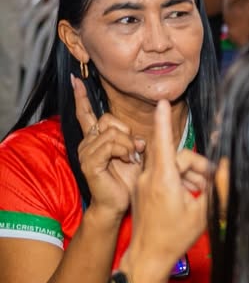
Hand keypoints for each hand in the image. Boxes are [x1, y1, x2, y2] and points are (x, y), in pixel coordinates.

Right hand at [72, 75, 145, 218]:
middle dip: (128, 133)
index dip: (81, 97)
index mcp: (95, 139)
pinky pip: (110, 145)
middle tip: (135, 151)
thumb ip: (132, 140)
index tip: (76, 79)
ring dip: (129, 145)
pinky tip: (128, 161)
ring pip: (112, 133)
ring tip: (132, 159)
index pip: (86, 113)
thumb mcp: (134, 154)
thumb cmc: (128, 180)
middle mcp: (87, 143)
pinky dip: (125, 151)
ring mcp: (86, 152)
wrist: (119, 203)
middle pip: (108, 119)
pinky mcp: (90, 163)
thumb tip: (139, 136)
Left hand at [129, 100, 209, 268]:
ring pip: (171, 166)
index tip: (162, 102)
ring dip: (189, 176)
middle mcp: (149, 178)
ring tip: (199, 196)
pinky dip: (178, 181)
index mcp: (163, 181)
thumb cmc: (174, 238)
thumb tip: (227, 166)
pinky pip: (163, 175)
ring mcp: (143, 183)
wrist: (147, 258)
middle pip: (178, 157)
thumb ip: (217, 187)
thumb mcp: (203, 213)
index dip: (164, 121)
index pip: (164, 143)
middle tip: (209, 186)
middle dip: (196, 167)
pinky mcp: (142, 190)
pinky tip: (188, 197)